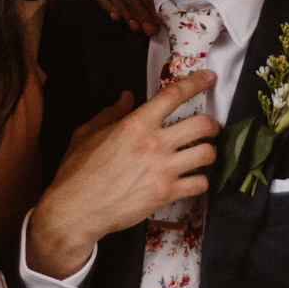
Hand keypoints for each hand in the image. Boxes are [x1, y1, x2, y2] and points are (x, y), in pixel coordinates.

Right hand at [26, 72, 220, 277]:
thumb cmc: (78, 172)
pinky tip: (193, 180)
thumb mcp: (87, 134)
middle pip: (202, 124)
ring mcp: (162, 170)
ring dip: (208, 153)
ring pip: (207, 154)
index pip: (174, 95)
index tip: (209, 78)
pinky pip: (200, 184)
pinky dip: (200, 181)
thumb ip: (111, 113)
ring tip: (202, 155)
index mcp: (135, 124)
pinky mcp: (166, 194)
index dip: (196, 82)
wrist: (76, 210)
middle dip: (212, 125)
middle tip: (210, 128)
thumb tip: (127, 97)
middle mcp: (153, 143)